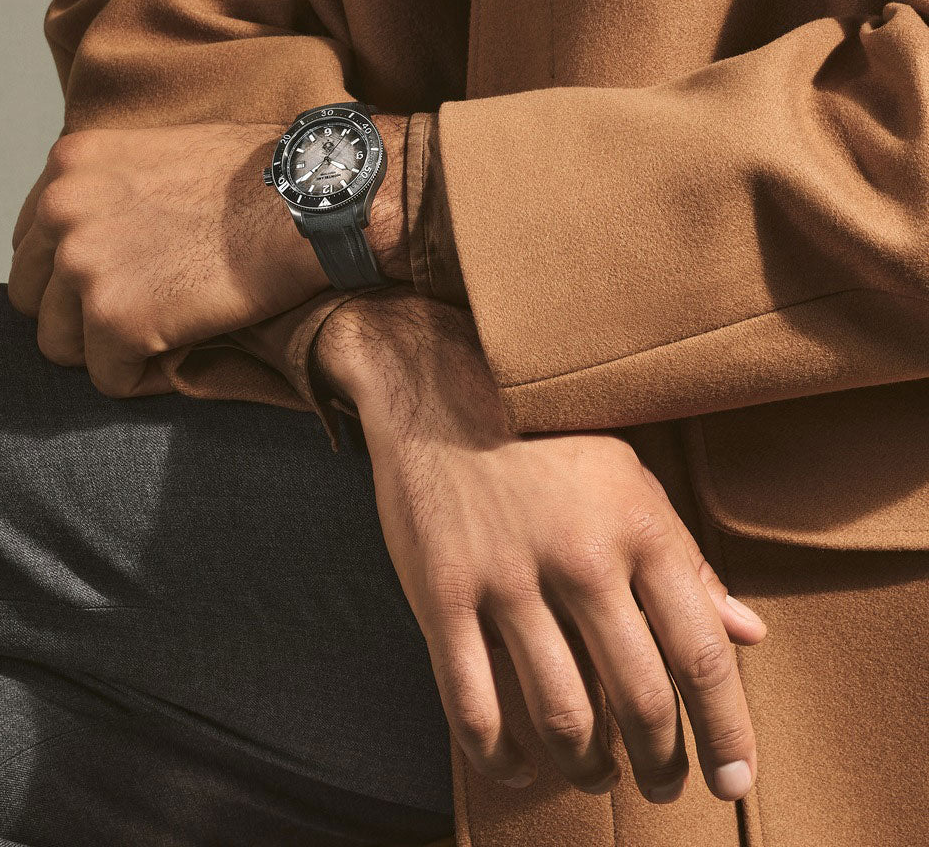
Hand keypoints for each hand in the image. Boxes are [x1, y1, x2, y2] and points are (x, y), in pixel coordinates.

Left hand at [8, 122, 332, 395]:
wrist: (313, 199)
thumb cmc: (266, 177)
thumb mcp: (167, 155)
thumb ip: (117, 191)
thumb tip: (110, 238)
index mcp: (70, 165)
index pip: (33, 244)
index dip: (74, 276)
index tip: (123, 286)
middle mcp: (62, 210)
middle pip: (32, 298)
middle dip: (79, 317)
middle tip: (141, 321)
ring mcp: (84, 266)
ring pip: (59, 345)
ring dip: (108, 351)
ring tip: (166, 340)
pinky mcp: (117, 319)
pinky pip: (110, 379)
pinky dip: (146, 378)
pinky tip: (188, 353)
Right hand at [315, 290, 765, 803]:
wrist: (441, 406)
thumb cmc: (545, 451)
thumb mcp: (627, 483)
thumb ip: (689, 561)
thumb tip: (750, 633)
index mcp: (637, 527)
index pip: (700, 651)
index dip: (726, 729)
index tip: (733, 780)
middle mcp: (580, 555)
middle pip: (639, 698)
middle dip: (660, 764)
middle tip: (661, 785)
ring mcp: (507, 578)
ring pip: (561, 715)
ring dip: (586, 766)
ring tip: (595, 773)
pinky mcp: (444, 596)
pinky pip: (474, 705)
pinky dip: (500, 758)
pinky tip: (518, 767)